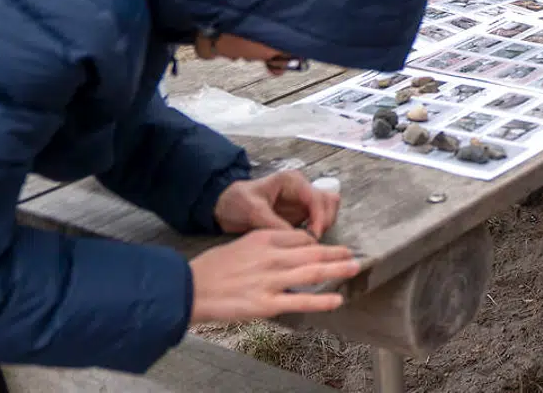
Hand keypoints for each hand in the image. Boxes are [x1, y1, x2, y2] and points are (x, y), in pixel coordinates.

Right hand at [189, 229, 359, 322]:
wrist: (188, 288)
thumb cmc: (211, 267)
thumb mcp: (240, 244)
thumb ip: (265, 245)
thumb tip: (287, 249)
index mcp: (265, 238)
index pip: (301, 238)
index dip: (318, 243)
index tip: (329, 248)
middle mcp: (273, 256)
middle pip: (313, 252)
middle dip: (336, 253)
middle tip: (353, 254)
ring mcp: (272, 280)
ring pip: (313, 272)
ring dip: (337, 269)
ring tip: (354, 268)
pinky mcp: (267, 303)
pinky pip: (301, 301)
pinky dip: (322, 300)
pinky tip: (337, 300)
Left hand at [214, 170, 339, 238]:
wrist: (223, 205)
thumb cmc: (236, 201)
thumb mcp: (253, 211)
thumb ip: (275, 224)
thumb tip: (297, 240)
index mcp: (292, 181)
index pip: (317, 197)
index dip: (320, 216)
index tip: (314, 235)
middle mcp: (301, 189)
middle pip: (329, 201)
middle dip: (325, 220)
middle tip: (313, 239)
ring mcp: (301, 201)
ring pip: (327, 209)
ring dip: (324, 224)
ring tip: (310, 240)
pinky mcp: (299, 213)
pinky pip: (317, 220)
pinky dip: (317, 229)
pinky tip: (305, 241)